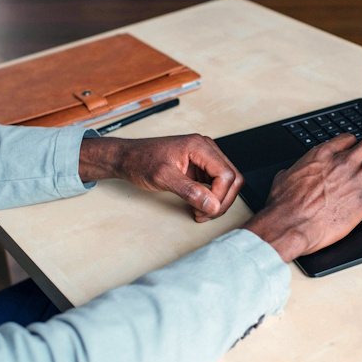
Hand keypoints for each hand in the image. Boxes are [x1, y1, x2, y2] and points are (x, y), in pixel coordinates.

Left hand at [79, 134, 243, 221]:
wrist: (128, 158)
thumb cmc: (141, 161)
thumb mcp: (163, 177)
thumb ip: (189, 191)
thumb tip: (211, 204)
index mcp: (199, 146)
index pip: (226, 174)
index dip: (219, 196)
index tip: (204, 210)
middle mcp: (206, 149)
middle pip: (233, 178)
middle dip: (222, 201)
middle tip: (205, 215)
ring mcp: (205, 158)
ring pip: (228, 182)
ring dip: (218, 201)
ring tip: (201, 212)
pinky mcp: (201, 167)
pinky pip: (217, 183)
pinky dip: (212, 198)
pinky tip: (199, 205)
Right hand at [243, 133, 361, 261]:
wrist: (290, 225)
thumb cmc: (284, 206)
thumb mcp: (283, 179)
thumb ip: (292, 171)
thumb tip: (288, 173)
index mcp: (323, 155)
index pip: (349, 139)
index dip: (356, 146)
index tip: (357, 154)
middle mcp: (343, 163)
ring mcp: (356, 180)